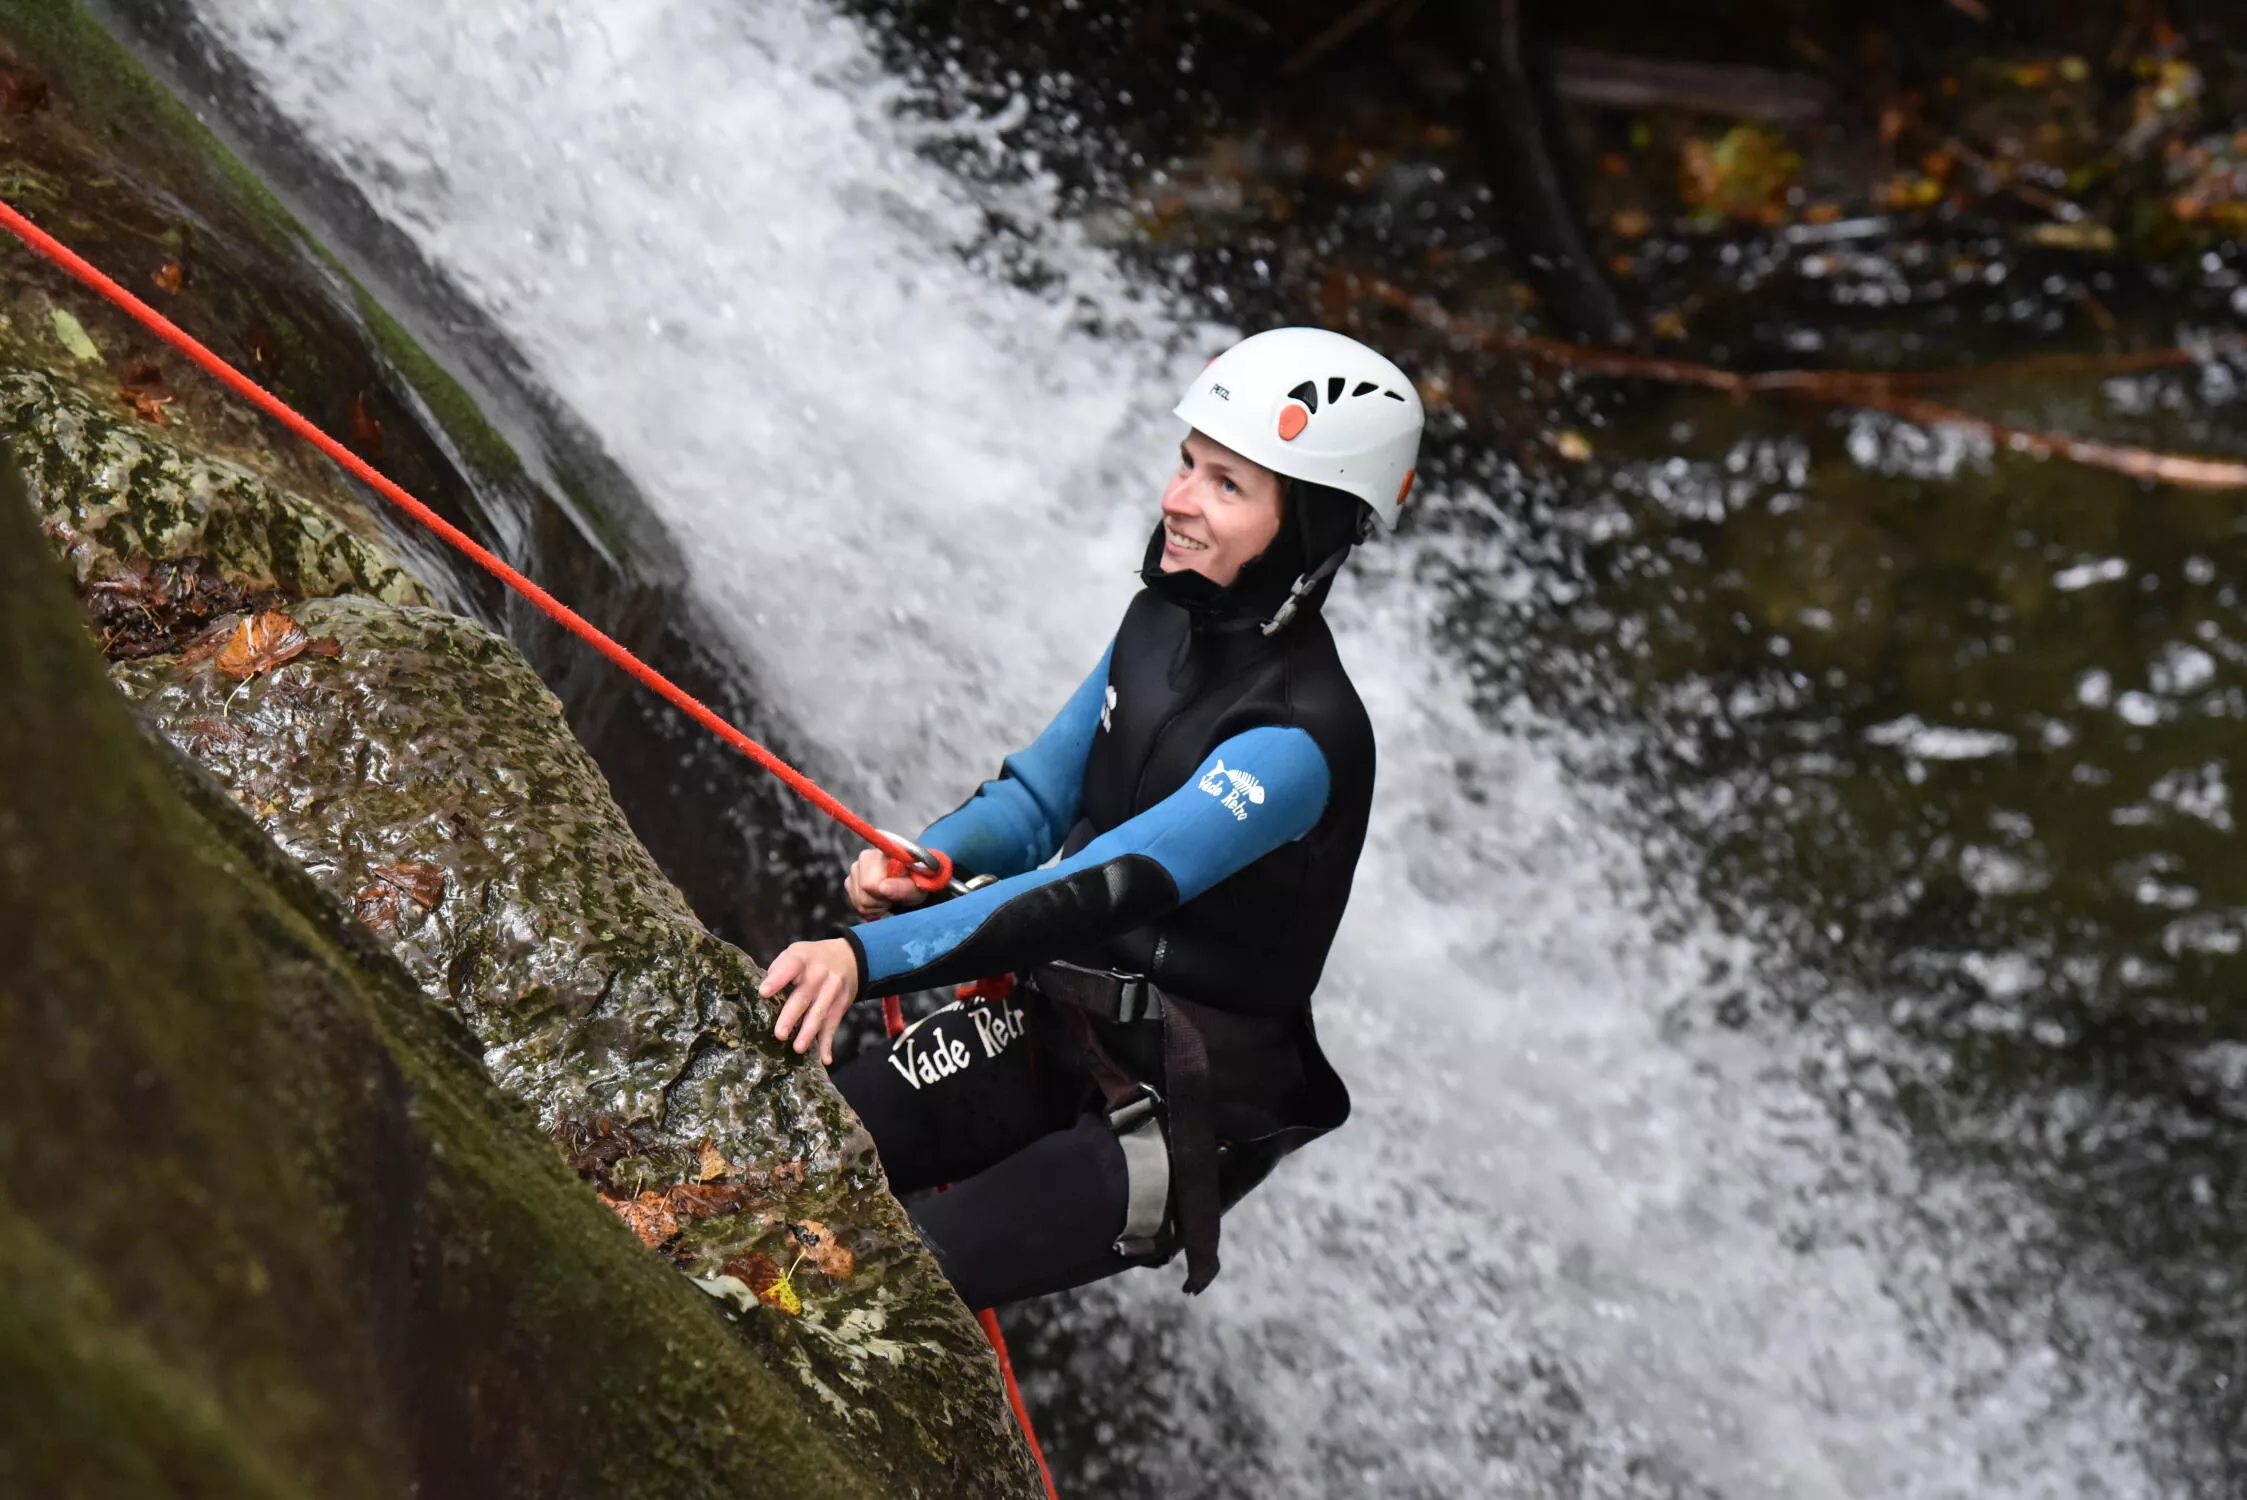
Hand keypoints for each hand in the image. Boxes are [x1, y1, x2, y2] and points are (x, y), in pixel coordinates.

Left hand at [760, 938, 861, 1065]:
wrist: (849, 957)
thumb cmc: (812, 958)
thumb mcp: (796, 953)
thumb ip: (779, 969)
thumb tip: (763, 992)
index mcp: (802, 960)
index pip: (789, 967)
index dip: (777, 979)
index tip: (763, 992)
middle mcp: (818, 975)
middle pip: (804, 996)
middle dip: (792, 1016)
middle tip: (780, 1034)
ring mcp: (832, 991)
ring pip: (820, 1013)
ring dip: (809, 1032)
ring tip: (798, 1048)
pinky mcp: (841, 1005)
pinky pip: (834, 1025)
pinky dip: (829, 1043)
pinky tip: (825, 1058)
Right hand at [845, 846, 931, 920]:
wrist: (911, 885)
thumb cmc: (916, 883)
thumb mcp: (918, 887)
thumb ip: (903, 886)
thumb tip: (882, 887)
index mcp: (884, 852)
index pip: (870, 882)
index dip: (882, 894)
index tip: (896, 894)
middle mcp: (865, 857)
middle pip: (863, 892)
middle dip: (879, 901)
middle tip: (893, 898)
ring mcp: (855, 869)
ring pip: (859, 900)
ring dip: (875, 905)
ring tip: (888, 899)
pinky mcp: (850, 881)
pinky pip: (855, 903)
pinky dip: (869, 908)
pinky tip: (880, 901)